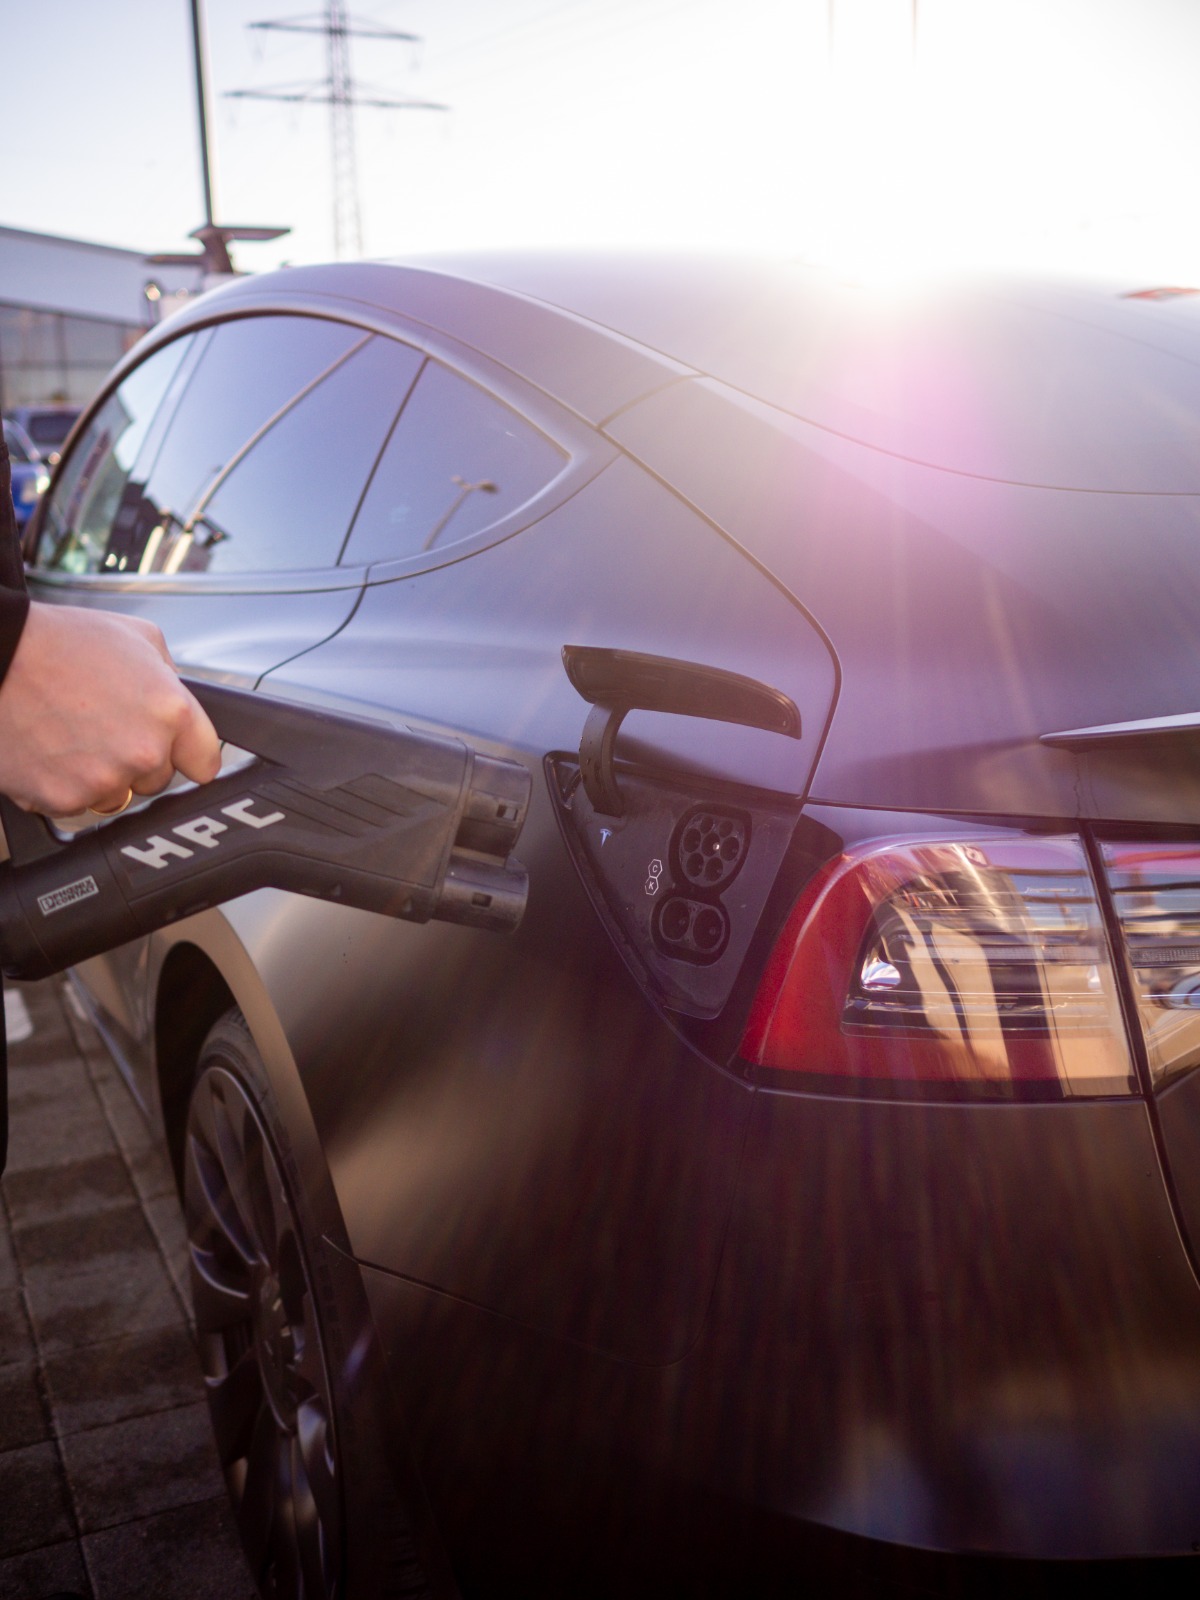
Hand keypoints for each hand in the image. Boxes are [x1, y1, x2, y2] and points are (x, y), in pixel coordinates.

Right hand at [0, 603, 221, 814]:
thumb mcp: (138, 637)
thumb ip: (172, 678)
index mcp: (171, 711)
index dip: (189, 754)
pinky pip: (75, 804)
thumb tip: (181, 701)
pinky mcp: (63, 798)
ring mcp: (103, 779)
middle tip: (103, 726)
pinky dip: (62, 784)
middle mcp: (143, 751)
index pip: (205, 762)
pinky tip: (49, 749)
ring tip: (71, 734)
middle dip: (138, 760)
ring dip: (100, 776)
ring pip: (117, 796)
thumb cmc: (59, 642)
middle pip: (159, 780)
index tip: (179, 753)